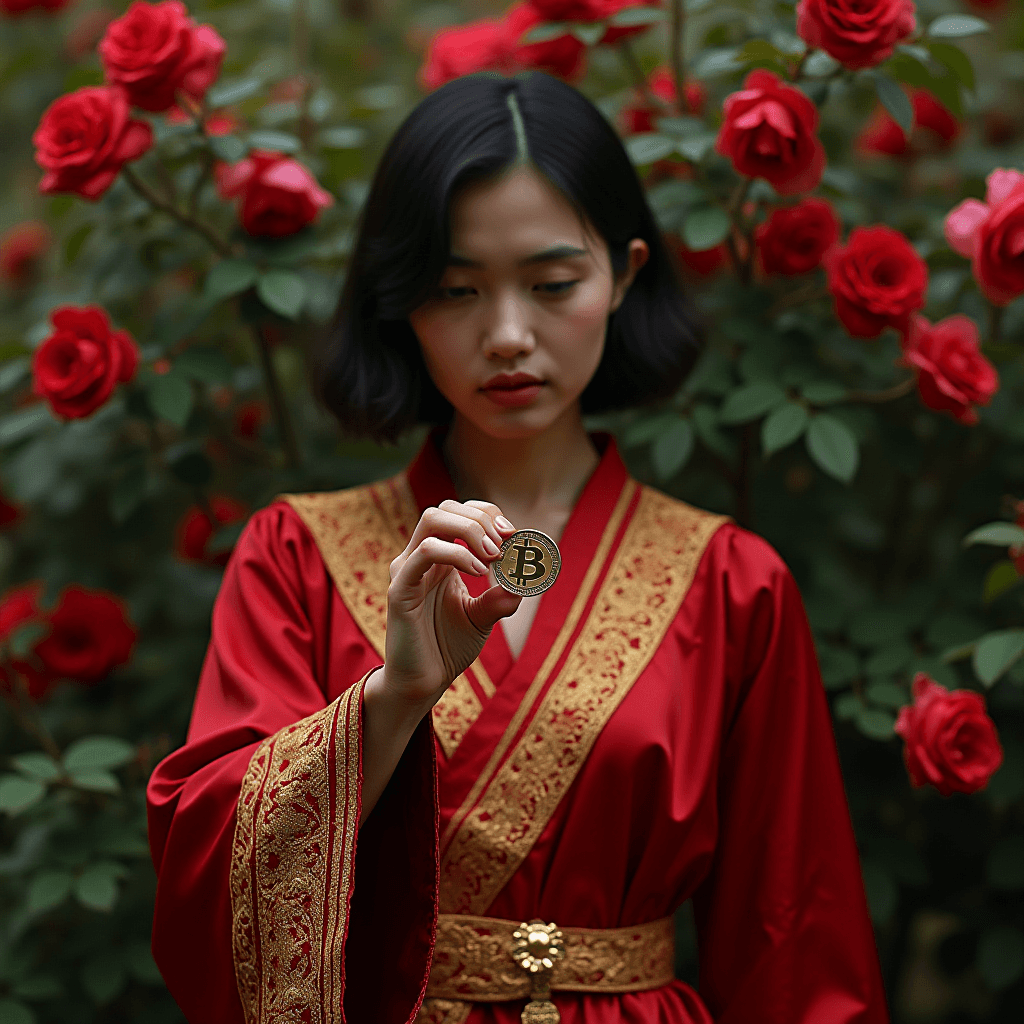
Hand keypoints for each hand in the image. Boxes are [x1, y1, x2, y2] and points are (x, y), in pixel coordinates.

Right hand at [375, 499, 521, 713]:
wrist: (422, 682)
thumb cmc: (447, 647)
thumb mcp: (482, 618)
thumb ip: (500, 598)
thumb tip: (524, 581)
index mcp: (440, 557)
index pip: (460, 513)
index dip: (489, 516)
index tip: (514, 535)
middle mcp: (420, 557)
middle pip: (445, 508)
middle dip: (481, 518)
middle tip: (505, 542)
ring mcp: (408, 570)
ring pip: (432, 519)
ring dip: (469, 529)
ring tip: (493, 555)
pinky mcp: (400, 589)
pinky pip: (424, 553)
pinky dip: (455, 553)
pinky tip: (478, 572)